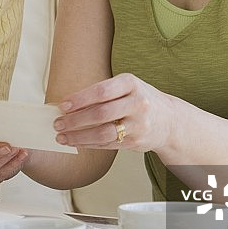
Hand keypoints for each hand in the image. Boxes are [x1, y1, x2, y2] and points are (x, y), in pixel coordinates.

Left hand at [53, 73, 173, 151]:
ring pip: (103, 133)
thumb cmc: (139, 99)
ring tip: (62, 136)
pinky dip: (89, 144)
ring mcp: (139, 125)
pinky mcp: (136, 142)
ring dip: (79, 137)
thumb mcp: (126, 87)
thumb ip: (102, 93)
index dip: (80, 99)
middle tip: (57, 123)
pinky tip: (76, 142)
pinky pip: (107, 145)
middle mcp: (138, 103)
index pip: (102, 91)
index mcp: (132, 84)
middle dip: (75, 120)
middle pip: (101, 113)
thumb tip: (68, 105)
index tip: (63, 105)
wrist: (169, 120)